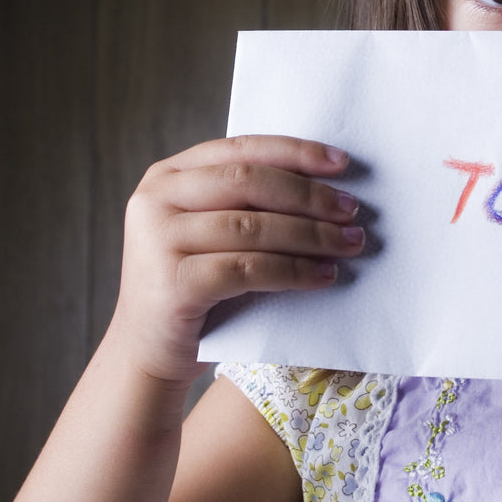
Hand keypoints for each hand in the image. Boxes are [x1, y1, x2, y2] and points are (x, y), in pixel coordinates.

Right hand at [110, 135, 362, 384]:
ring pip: (252, 227)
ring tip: (350, 243)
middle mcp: (155, 200)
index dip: (295, 153)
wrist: (148, 352)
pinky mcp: (173, 284)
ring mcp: (158, 241)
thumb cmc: (196, 286)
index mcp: (168, 175)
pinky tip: (324, 277)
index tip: (342, 164)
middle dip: (309, 195)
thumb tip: (330, 186)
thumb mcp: (212, 232)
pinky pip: (247, 270)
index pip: (241, 149)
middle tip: (353, 211)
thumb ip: (247, 202)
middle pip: (249, 183)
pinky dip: (293, 271)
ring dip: (311, 235)